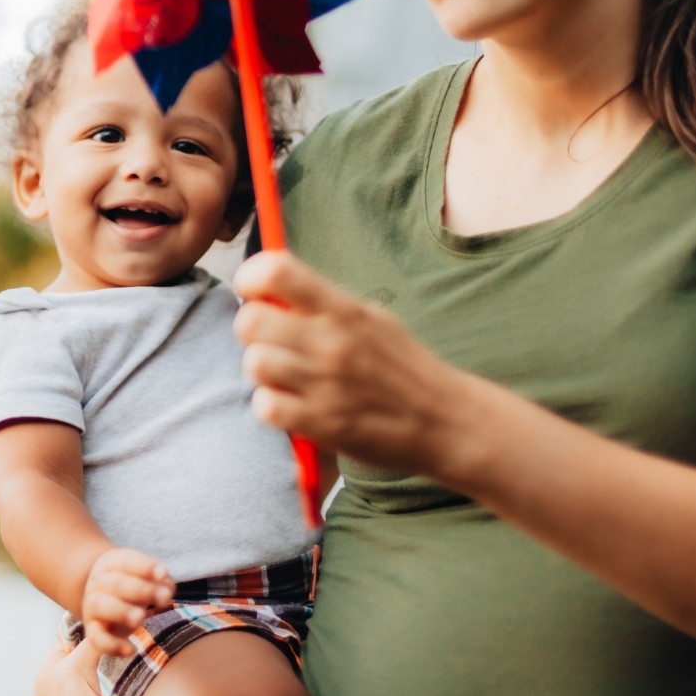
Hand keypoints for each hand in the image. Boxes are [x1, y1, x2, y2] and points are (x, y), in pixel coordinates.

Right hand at [81, 548, 174, 656]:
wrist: (105, 599)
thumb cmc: (133, 585)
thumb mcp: (146, 577)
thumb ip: (160, 581)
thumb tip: (166, 588)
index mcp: (111, 564)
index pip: (126, 561)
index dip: (144, 566)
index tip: (162, 573)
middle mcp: (98, 582)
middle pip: (115, 583)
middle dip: (140, 590)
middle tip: (163, 597)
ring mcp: (92, 606)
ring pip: (100, 605)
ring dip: (120, 611)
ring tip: (141, 618)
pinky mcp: (92, 630)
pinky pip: (96, 638)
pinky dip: (111, 645)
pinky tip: (130, 650)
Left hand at [233, 249, 466, 477]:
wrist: (445, 420)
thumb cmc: (403, 366)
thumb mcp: (371, 318)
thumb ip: (322, 303)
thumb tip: (270, 286)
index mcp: (342, 309)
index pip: (276, 271)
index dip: (251, 278)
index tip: (255, 292)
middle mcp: (331, 342)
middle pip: (250, 320)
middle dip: (251, 329)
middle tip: (271, 340)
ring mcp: (325, 384)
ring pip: (254, 363)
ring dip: (262, 370)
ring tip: (285, 375)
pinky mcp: (322, 424)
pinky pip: (266, 406)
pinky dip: (272, 406)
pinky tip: (292, 404)